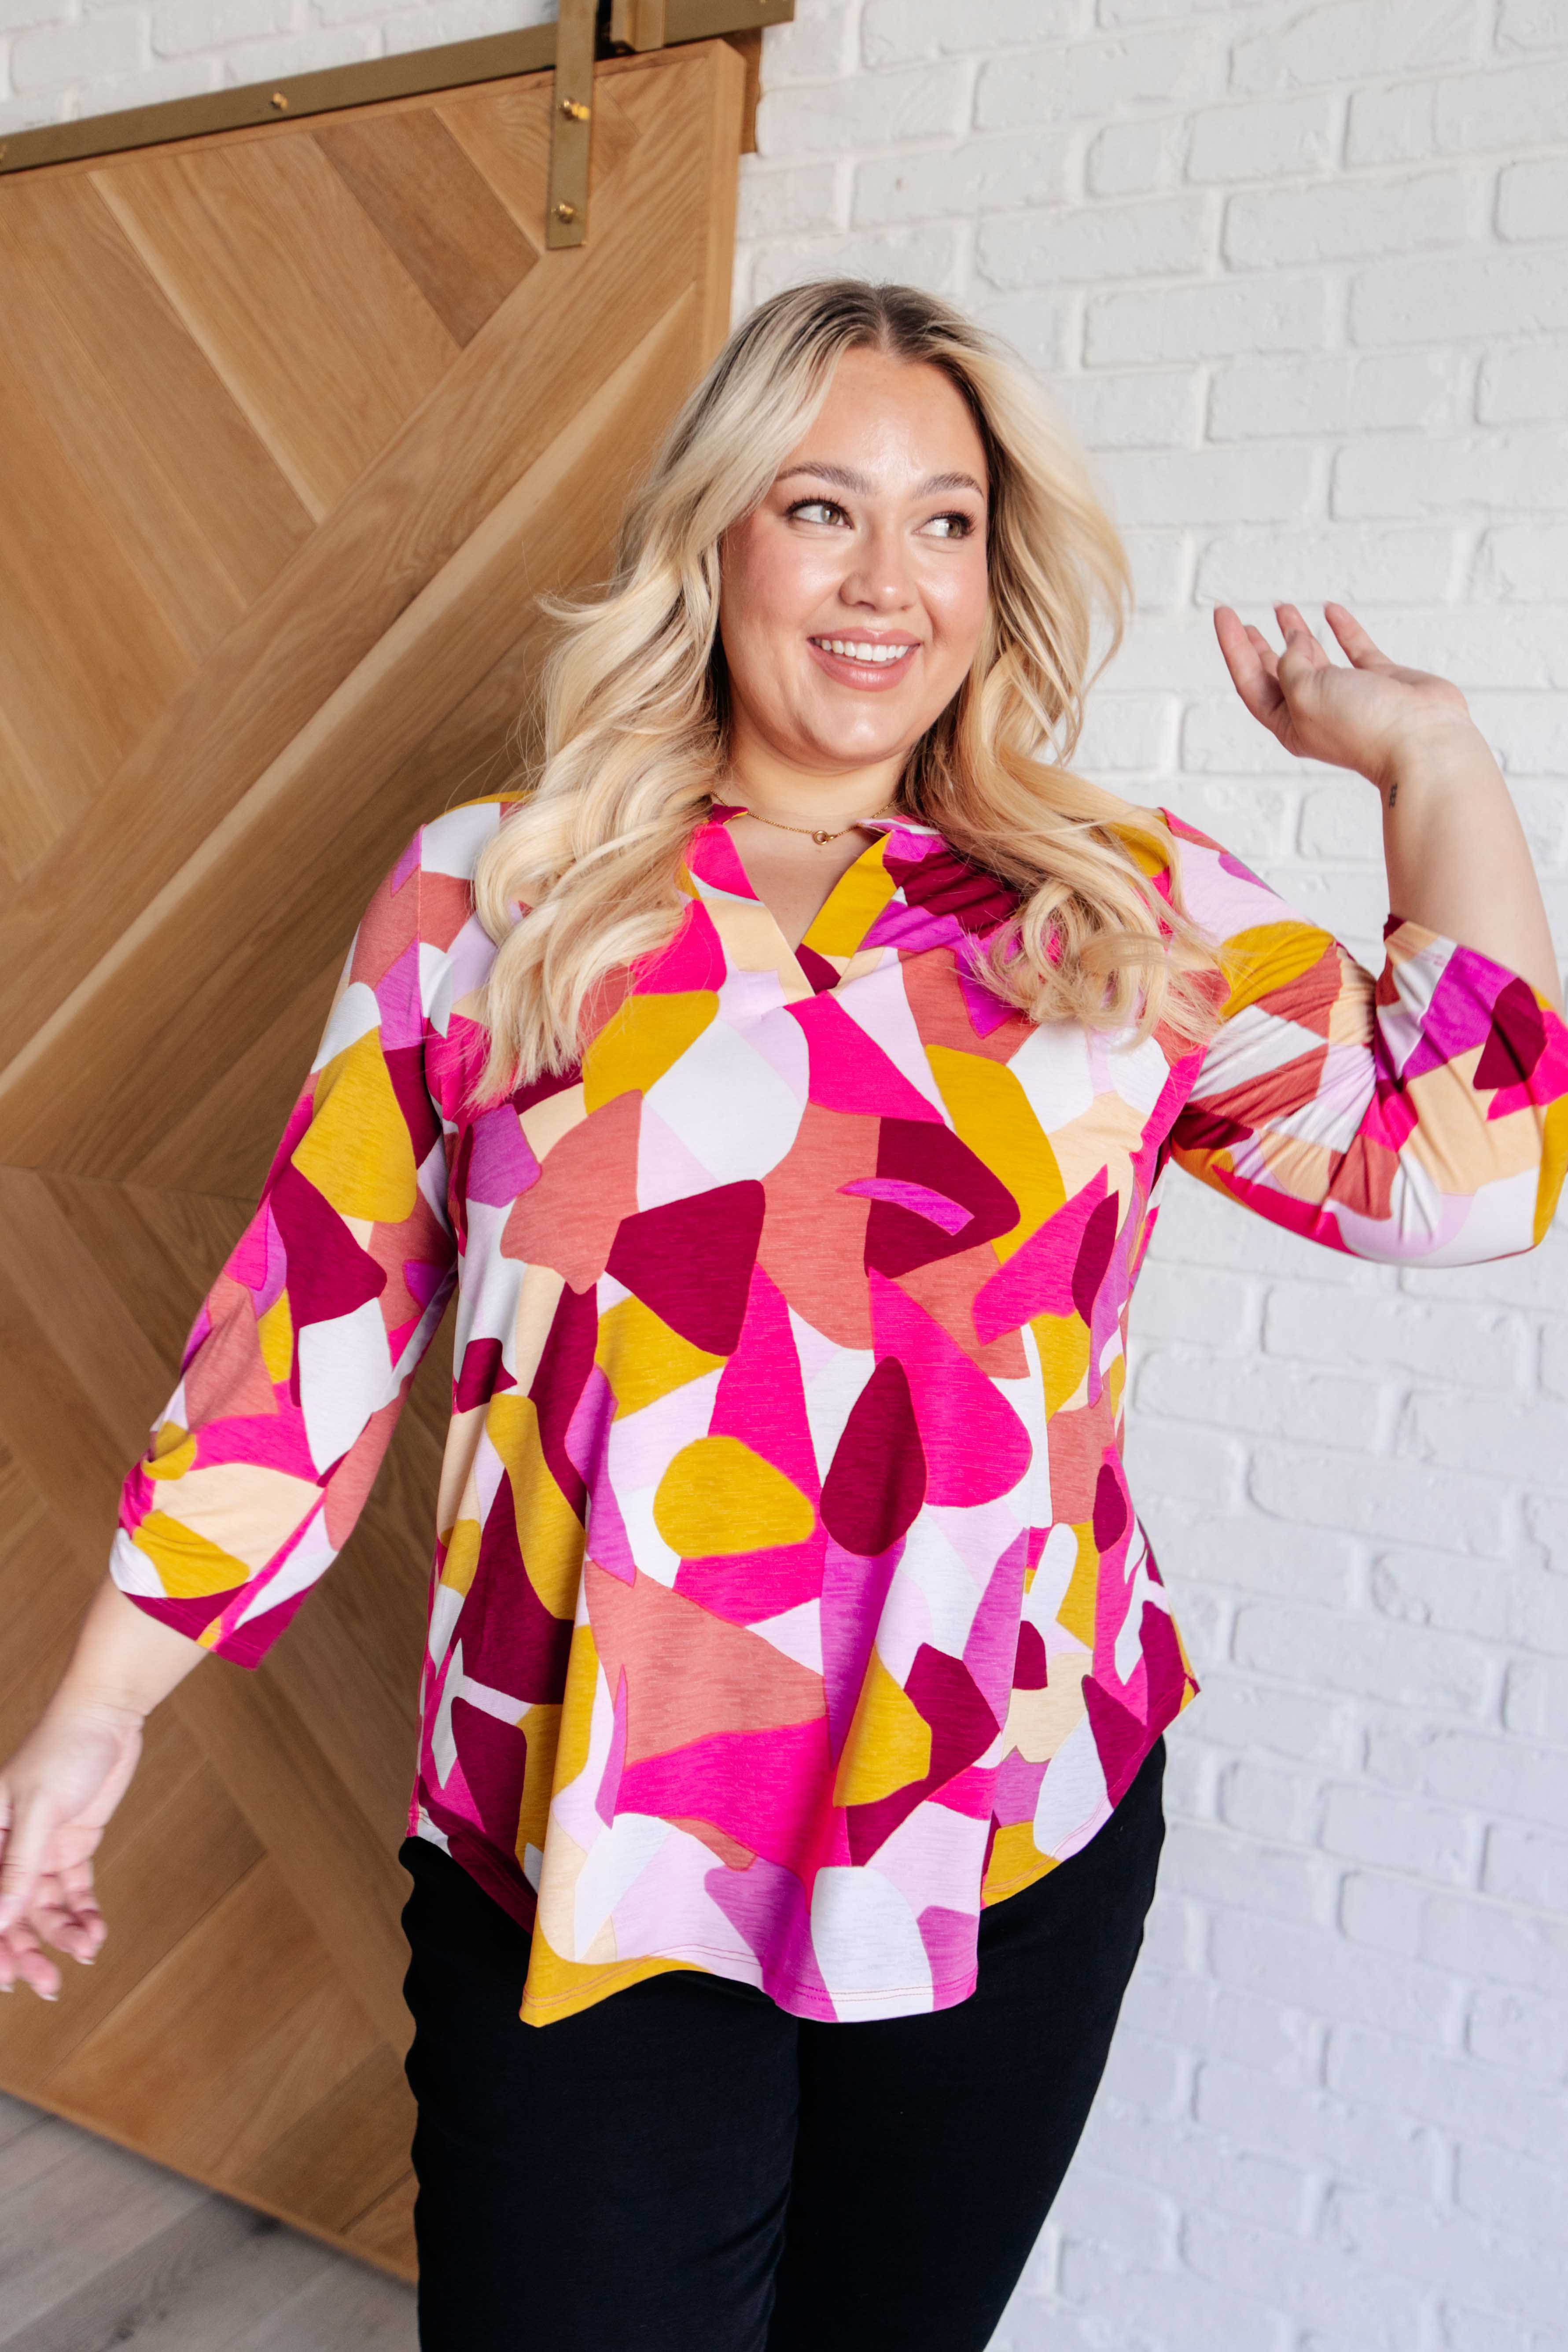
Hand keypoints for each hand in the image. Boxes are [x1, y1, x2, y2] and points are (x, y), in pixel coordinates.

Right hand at [0, 1700, 144, 1998]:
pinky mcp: (73, 1846)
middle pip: (11, 1914)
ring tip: (86, 1951)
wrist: (108, 1717)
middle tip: (49, 1986)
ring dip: (62, 1935)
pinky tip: (96, 1932)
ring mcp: (41, 1850)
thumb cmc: (63, 1749)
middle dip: (27, 1951)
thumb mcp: (39, 1807)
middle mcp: (8, 1850)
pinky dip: (84, 1914)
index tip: (7, 1981)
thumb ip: (18, 1865)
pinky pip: (74, 1892)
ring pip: (44, 1909)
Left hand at [1213, 601, 1475, 793]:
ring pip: (1314, 658)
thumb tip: (1294, 640)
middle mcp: (1317, 710)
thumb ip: (1291, 663)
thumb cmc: (1361, 725)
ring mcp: (1350, 695)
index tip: (1223, 612)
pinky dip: (1342, 629)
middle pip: (1277, 674)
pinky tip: (1330, 610)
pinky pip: (1355, 650)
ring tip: (1282, 608)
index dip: (1234, 646)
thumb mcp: (1305, 692)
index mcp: (1290, 723)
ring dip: (1297, 633)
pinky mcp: (1382, 681)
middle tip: (1244, 622)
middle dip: (1259, 648)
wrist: (1422, 740)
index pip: (1251, 680)